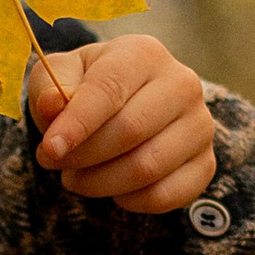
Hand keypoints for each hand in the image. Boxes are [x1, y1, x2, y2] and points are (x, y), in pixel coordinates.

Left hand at [27, 34, 217, 213]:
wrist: (124, 107)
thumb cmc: (87, 88)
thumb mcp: (60, 77)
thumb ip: (50, 87)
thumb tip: (53, 105)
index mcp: (144, 53)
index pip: (110, 88)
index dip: (77, 123)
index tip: (49, 149)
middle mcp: (182, 84)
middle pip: (130, 130)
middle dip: (83, 157)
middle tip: (54, 162)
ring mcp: (200, 125)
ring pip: (147, 168)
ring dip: (100, 183)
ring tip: (75, 178)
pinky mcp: (206, 162)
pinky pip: (165, 195)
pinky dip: (129, 201)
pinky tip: (112, 190)